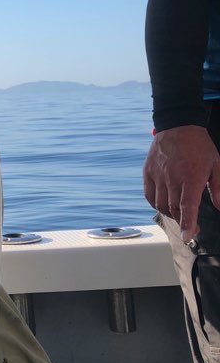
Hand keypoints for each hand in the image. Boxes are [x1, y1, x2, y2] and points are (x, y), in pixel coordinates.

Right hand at [143, 125, 219, 240]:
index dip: (188, 223)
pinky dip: (156, 204)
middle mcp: (172, 177)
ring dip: (170, 214)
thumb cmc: (199, 146)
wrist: (178, 125)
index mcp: (190, 176)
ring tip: (179, 214)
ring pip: (160, 204)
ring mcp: (158, 174)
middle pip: (173, 208)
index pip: (187, 206)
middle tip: (192, 227)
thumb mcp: (217, 165)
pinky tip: (164, 204)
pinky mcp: (148, 171)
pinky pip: (149, 195)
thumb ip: (219, 188)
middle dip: (183, 222)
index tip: (188, 236)